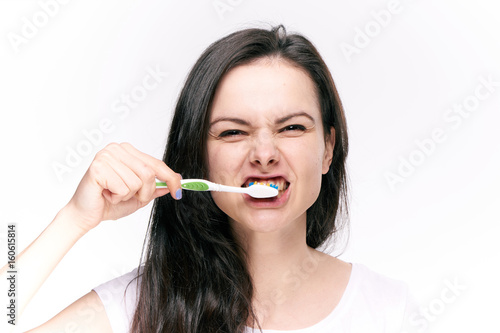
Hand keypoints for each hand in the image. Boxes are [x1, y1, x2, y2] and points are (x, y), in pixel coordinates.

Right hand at [63, 142, 180, 232]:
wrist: (84, 215)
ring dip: (129, 195)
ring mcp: (106, 156)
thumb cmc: (108, 203)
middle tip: (130, 197)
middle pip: (149, 172)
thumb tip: (175, 182)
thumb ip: (155, 188)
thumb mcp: (139, 196)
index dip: (170, 178)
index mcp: (127, 151)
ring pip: (137, 181)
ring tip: (114, 194)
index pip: (156, 163)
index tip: (178, 191)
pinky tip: (106, 194)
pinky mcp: (98, 167)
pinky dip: (118, 197)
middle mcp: (116, 149)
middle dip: (145, 192)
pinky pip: (123, 187)